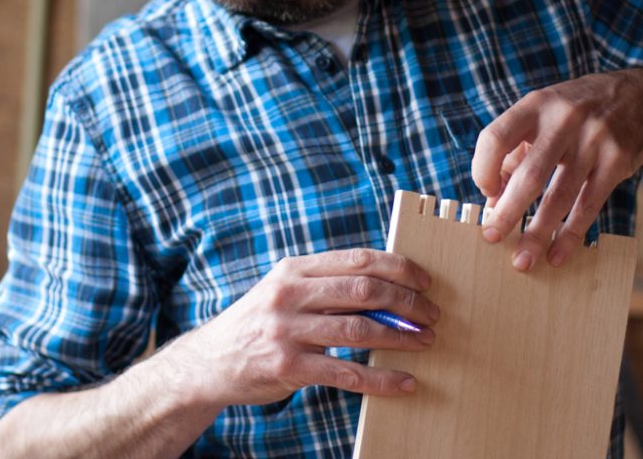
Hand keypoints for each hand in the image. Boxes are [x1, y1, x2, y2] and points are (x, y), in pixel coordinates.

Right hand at [169, 249, 437, 406]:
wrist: (210, 362)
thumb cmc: (260, 322)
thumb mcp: (285, 290)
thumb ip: (327, 284)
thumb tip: (388, 287)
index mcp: (294, 269)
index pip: (358, 259)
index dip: (399, 268)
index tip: (426, 281)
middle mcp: (290, 294)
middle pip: (364, 290)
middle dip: (407, 301)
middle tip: (432, 314)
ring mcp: (287, 331)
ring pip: (359, 329)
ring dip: (401, 337)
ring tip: (425, 341)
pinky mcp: (289, 368)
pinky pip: (347, 373)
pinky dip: (382, 379)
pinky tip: (404, 382)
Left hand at [471, 69, 642, 270]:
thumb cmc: (578, 111)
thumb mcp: (544, 115)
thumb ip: (517, 152)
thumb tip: (493, 201)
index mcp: (536, 105)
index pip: (495, 138)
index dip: (484, 169)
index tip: (487, 192)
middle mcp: (564, 120)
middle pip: (529, 174)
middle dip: (508, 211)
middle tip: (491, 237)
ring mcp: (594, 141)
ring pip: (560, 196)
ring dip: (538, 232)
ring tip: (523, 260)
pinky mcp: (617, 162)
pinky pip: (588, 205)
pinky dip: (570, 234)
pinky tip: (557, 254)